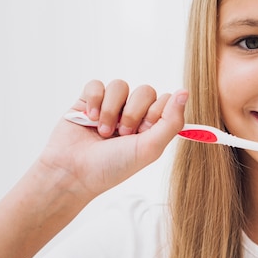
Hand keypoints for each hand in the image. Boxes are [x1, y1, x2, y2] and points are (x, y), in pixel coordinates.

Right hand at [38, 79, 186, 201]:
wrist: (73, 172)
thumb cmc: (112, 167)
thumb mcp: (150, 148)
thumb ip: (171, 121)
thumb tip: (185, 92)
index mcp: (151, 126)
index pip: (165, 100)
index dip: (156, 113)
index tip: (144, 132)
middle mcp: (132, 114)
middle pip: (145, 90)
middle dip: (133, 113)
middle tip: (122, 134)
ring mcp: (110, 106)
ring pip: (120, 85)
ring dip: (111, 110)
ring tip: (103, 132)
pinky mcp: (88, 101)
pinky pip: (97, 84)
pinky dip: (94, 101)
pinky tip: (89, 118)